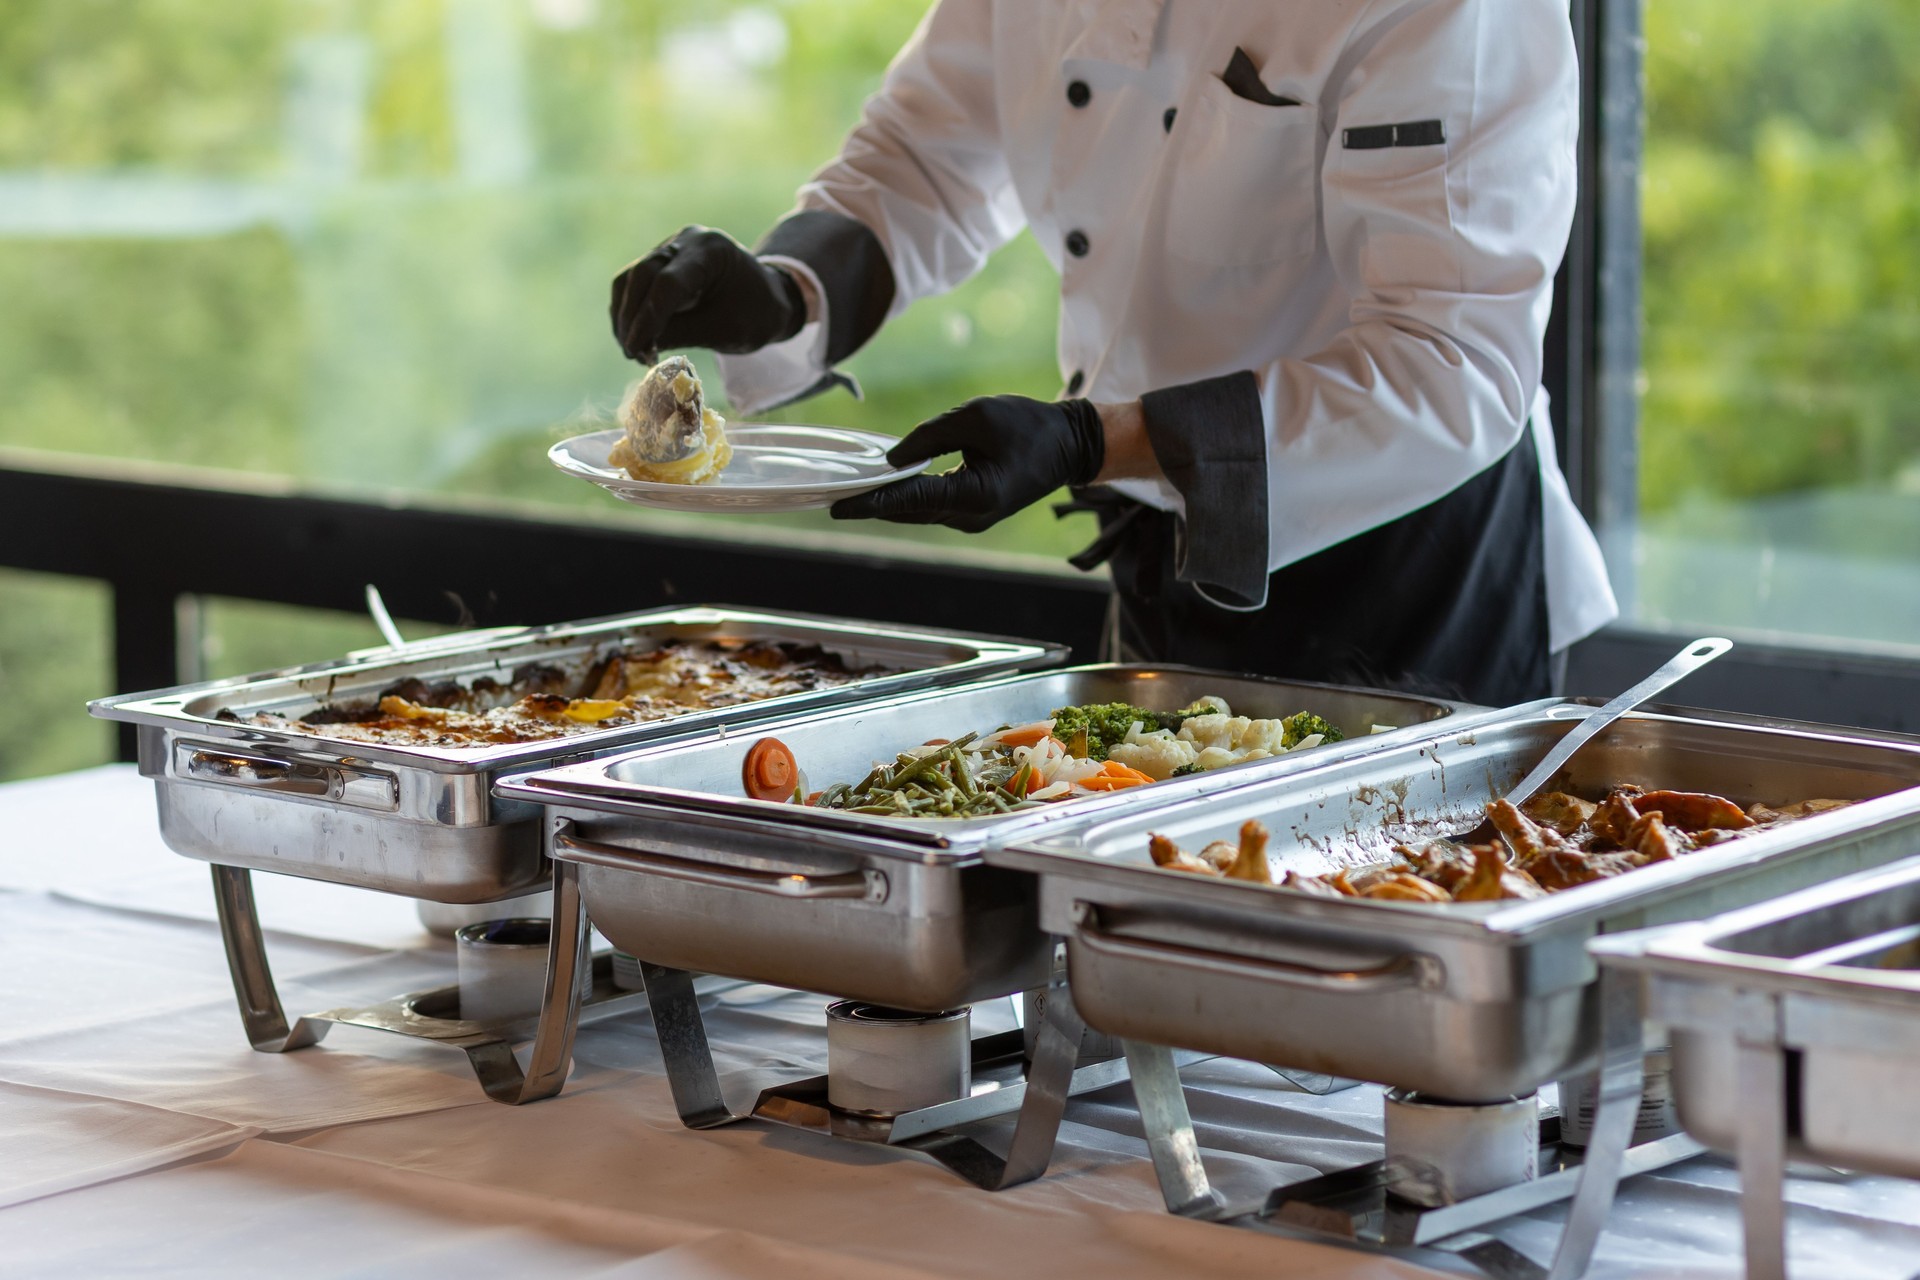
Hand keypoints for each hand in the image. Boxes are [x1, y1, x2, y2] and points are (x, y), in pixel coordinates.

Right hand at [609, 226, 805, 363]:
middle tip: (632, 353)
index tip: (636, 348)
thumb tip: (639, 346)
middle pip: (642, 274)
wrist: (768, 297)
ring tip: (633, 350)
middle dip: (632, 317)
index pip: (669, 282)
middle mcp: (687, 241)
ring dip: (625, 316)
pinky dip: (630, 311)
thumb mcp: (725, 330)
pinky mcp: (660, 262)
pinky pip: (633, 284)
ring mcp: (671, 248)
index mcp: (711, 251)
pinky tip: (634, 338)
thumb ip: (682, 334)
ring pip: (631, 278)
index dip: (648, 317)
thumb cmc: (756, 314)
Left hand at [830, 395, 1104, 531]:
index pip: (910, 499)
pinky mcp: (971, 511)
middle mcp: (970, 517)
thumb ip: (930, 435)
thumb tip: (892, 459)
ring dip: (885, 501)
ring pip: (917, 511)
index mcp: (974, 495)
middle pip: (908, 511)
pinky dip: (906, 496)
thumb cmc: (1028, 425)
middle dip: (870, 503)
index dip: (871, 501)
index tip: (837, 507)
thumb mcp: (975, 416)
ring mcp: (971, 519)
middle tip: (828, 496)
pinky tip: (883, 484)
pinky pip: (930, 506)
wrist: (1068, 445)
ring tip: (847, 489)